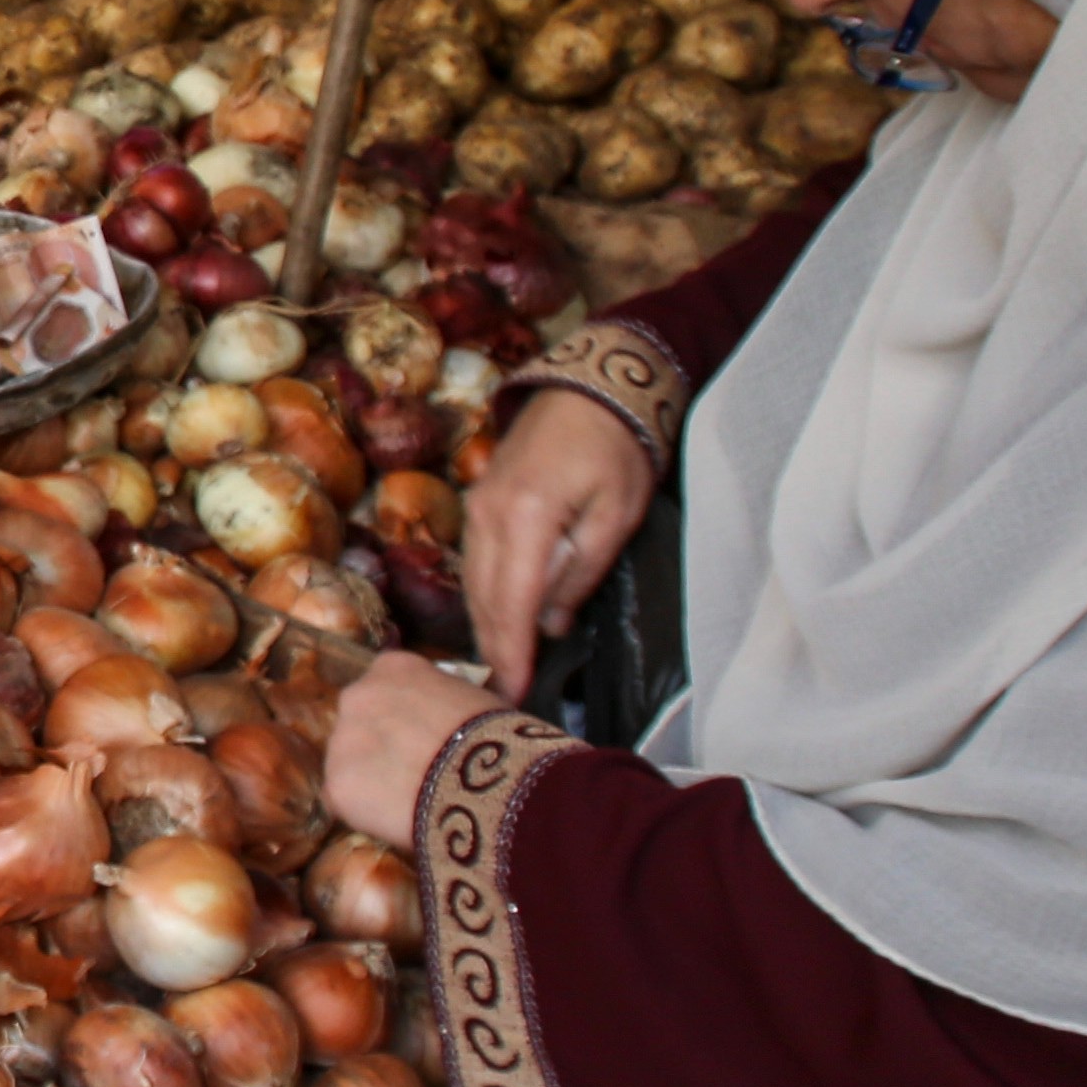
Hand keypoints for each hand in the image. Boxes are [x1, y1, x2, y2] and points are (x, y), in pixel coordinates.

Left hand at [325, 652, 493, 853]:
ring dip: (370, 780)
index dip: (403, 717)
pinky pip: (345, 802)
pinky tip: (393, 821)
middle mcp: (357, 695)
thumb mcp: (474, 699)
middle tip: (410, 772)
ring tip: (406, 802)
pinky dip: (365, 814)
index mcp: (393, 667)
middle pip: (359, 722)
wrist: (489, 785)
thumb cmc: (498, 739)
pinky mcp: (336, 786)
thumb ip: (444, 701)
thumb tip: (449, 718)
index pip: (386, 688)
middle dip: (379, 745)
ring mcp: (341, 740)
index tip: (421, 738)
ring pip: (348, 763)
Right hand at [458, 388, 658, 703]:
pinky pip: (473, 562)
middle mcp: (487, 515)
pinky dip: (482, 597)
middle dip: (494, 648)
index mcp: (525, 518)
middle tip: (502, 695)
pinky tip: (495, 620)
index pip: (513, 601)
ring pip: (471, 582)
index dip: (513, 651)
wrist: (588, 392)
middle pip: (482, 597)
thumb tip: (553, 622)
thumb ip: (581, 573)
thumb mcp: (615, 515)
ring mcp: (476, 507)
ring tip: (498, 668)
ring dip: (484, 625)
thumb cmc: (615, 451)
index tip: (513, 692)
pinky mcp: (477, 502)